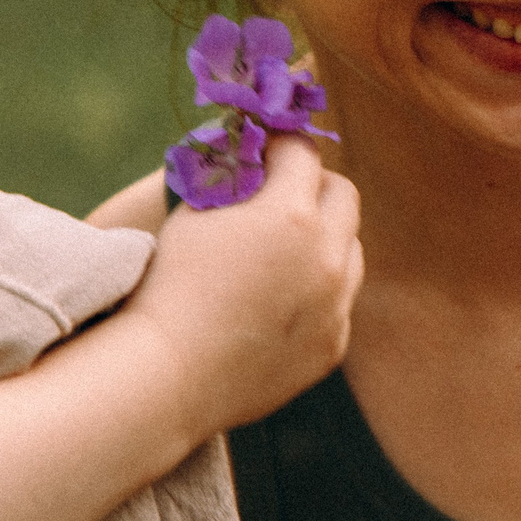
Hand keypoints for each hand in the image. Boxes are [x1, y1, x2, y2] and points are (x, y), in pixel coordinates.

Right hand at [117, 135, 363, 438]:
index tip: (267, 149)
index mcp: (291, 215)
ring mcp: (336, 305)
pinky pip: (338, 303)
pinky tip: (281, 299)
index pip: (304, 154)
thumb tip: (252, 156)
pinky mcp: (332, 345)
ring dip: (325, 239)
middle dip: (314, 184)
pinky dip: (318, 291)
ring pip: (351, 251)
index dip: (282, 146)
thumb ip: (233, 179)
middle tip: (284, 190)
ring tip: (284, 248)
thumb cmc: (170, 286)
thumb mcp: (195, 213)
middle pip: (342, 195)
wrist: (169, 375)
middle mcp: (326, 257)